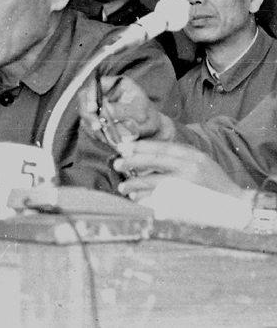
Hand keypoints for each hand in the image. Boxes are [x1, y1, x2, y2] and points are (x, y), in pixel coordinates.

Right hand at [77, 74, 173, 141]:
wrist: (150, 130)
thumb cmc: (149, 117)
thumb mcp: (140, 112)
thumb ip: (123, 110)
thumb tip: (105, 110)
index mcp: (116, 84)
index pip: (96, 84)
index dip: (91, 95)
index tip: (92, 108)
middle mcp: (103, 92)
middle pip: (84, 98)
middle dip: (88, 114)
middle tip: (97, 127)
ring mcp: (97, 105)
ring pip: (84, 113)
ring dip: (92, 126)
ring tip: (106, 138)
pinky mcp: (94, 118)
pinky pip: (87, 125)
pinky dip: (94, 133)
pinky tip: (106, 139)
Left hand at [114, 141, 243, 199]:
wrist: (236, 204)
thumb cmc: (213, 182)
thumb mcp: (199, 161)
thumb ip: (177, 158)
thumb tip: (145, 155)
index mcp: (191, 155)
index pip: (161, 147)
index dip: (140, 147)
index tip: (123, 148)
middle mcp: (190, 167)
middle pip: (154, 161)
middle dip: (132, 162)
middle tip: (116, 163)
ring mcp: (188, 185)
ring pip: (154, 181)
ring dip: (135, 184)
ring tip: (123, 187)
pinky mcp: (187, 201)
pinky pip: (160, 199)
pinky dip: (146, 199)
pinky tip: (137, 199)